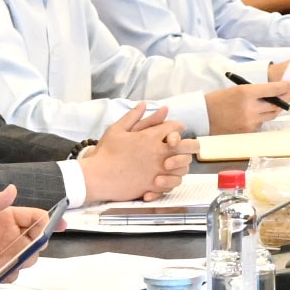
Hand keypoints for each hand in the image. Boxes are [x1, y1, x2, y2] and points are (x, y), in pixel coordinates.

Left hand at [0, 189, 45, 283]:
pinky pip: (17, 272)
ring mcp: (8, 253)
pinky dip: (13, 273)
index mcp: (8, 218)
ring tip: (12, 261)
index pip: (35, 217)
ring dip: (26, 259)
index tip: (55, 228)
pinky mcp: (3, 269)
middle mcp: (12, 235)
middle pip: (38, 238)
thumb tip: (13, 188)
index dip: (48, 221)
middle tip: (32, 248)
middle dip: (38, 244)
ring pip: (30, 256)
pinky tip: (1, 271)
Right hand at [77, 107, 192, 204]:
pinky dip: (173, 180)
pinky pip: (173, 183)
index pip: (176, 126)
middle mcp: (159, 152)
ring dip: (183, 164)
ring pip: (184, 167)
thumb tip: (144, 104)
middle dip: (191, 145)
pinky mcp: (154, 185)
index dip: (178, 126)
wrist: (97, 177)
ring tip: (176, 163)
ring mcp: (158, 170)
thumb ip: (133, 116)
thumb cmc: (105, 153)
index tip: (175, 130)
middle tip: (187, 147)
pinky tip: (167, 177)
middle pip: (188, 146)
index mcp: (151, 137)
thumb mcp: (117, 129)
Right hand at [204, 74, 289, 134]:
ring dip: (276, 109)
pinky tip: (261, 114)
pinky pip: (261, 124)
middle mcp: (249, 108)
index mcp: (245, 93)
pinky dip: (262, 118)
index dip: (284, 87)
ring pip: (270, 115)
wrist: (203, 116)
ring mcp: (249, 122)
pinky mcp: (247, 132)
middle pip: (275, 104)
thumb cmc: (219, 100)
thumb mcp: (237, 90)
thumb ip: (255, 92)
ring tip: (281, 104)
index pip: (271, 90)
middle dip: (287, 99)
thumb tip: (274, 92)